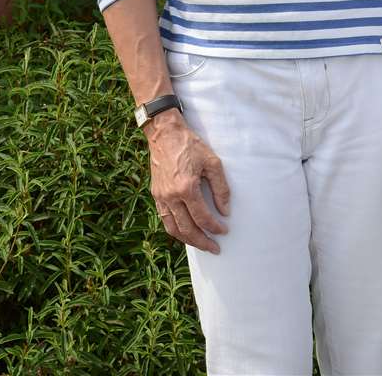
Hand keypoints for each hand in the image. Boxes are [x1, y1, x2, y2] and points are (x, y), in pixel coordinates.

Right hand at [146, 110, 229, 251]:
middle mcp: (171, 196)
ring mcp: (161, 197)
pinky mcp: (155, 194)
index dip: (215, 227)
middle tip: (215, 248)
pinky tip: (185, 231)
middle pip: (187, 229)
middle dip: (203, 242)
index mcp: (186, 188)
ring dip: (188, 240)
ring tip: (201, 244)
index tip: (224, 230)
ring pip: (173, 228)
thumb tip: (225, 211)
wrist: (164, 133)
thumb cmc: (189, 145)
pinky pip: (164, 219)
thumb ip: (221, 189)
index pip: (203, 217)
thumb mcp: (212, 163)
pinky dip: (175, 230)